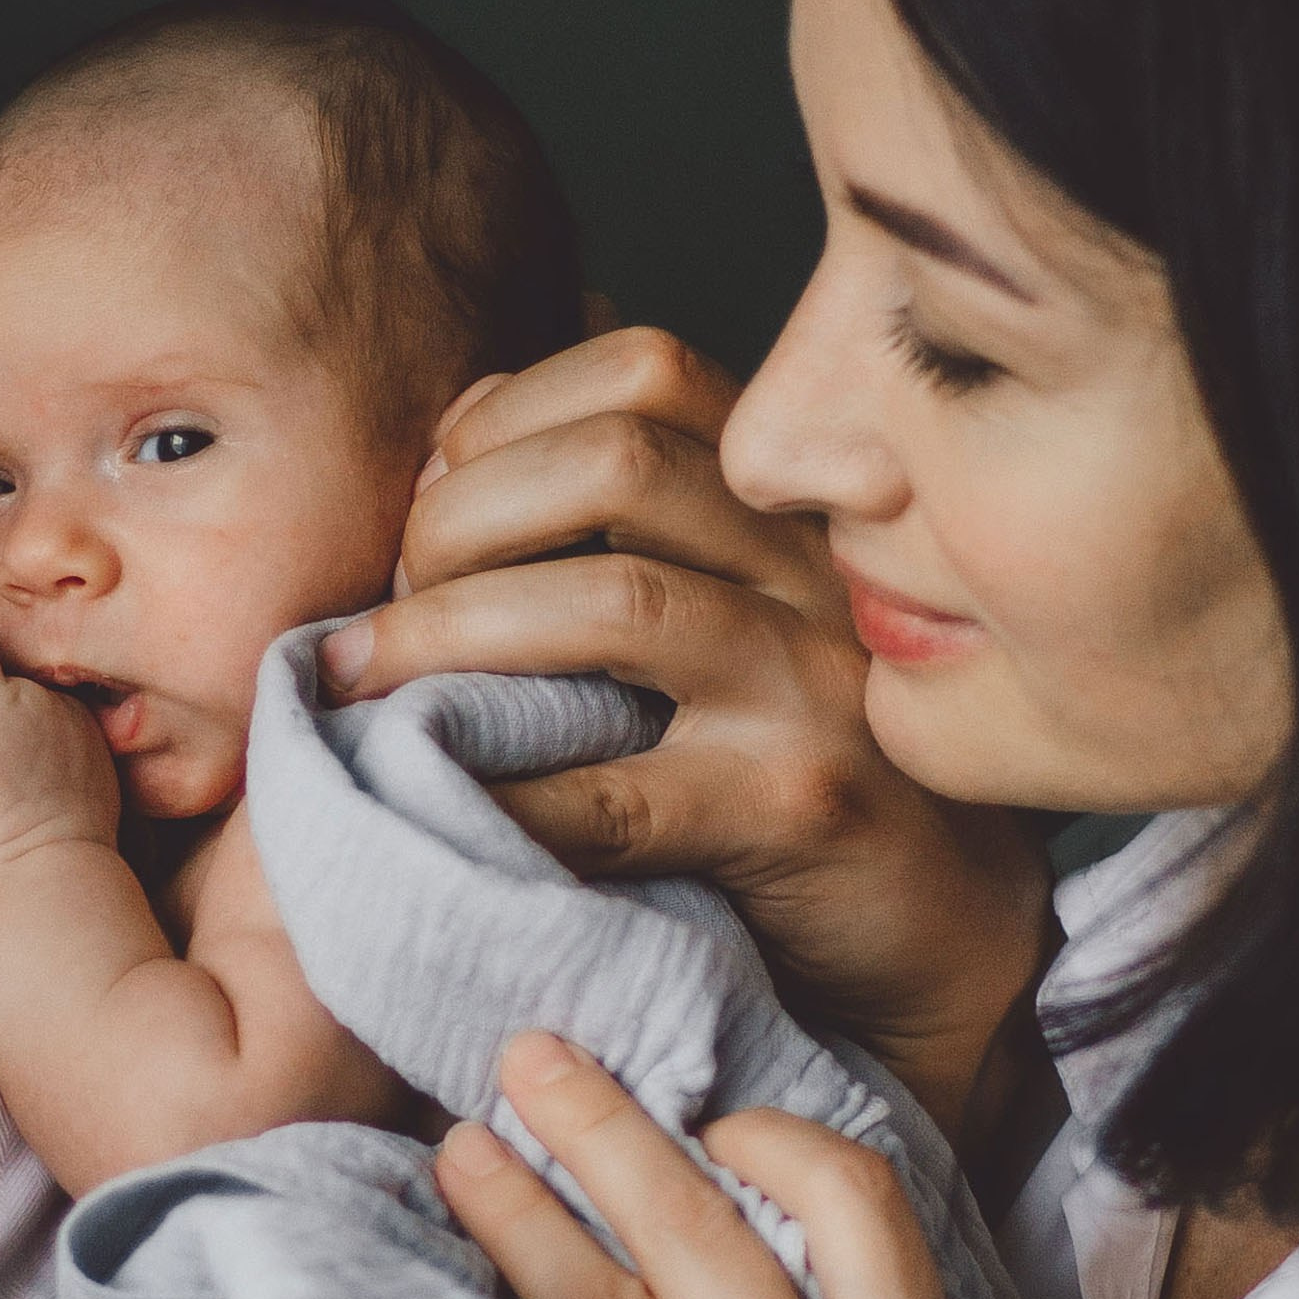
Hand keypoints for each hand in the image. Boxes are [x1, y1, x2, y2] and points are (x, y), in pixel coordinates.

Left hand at [318, 330, 1049, 1141]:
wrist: (936, 926)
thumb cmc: (779, 761)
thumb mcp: (714, 613)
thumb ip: (613, 522)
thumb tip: (446, 445)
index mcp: (788, 501)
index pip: (642, 371)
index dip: (503, 416)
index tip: (426, 498)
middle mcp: (815, 567)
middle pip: (613, 461)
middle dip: (458, 520)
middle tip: (378, 611)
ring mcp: (818, 683)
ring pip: (614, 602)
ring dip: (447, 635)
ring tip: (362, 685)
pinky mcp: (802, 809)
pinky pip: (615, 796)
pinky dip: (495, 797)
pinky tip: (428, 806)